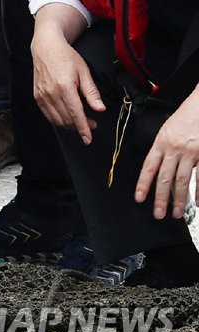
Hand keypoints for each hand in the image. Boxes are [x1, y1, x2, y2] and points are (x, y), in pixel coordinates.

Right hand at [31, 27, 103, 143]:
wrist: (46, 48)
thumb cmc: (66, 57)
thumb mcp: (84, 71)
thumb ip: (91, 92)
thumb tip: (100, 109)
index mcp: (64, 86)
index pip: (76, 114)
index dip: (83, 128)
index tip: (88, 138)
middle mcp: (51, 93)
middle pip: (66, 119)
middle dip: (80, 126)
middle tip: (92, 124)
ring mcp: (41, 95)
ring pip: (56, 120)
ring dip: (69, 125)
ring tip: (80, 121)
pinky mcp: (37, 96)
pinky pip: (48, 115)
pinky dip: (58, 120)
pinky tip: (67, 117)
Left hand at [135, 97, 198, 218]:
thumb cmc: (186, 117)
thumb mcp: (167, 130)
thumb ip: (162, 149)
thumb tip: (157, 168)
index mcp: (161, 142)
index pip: (149, 167)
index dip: (143, 184)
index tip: (139, 198)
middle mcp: (174, 149)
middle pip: (165, 178)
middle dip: (160, 198)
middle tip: (158, 214)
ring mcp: (191, 153)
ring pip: (182, 181)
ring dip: (179, 199)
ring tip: (175, 213)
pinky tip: (197, 203)